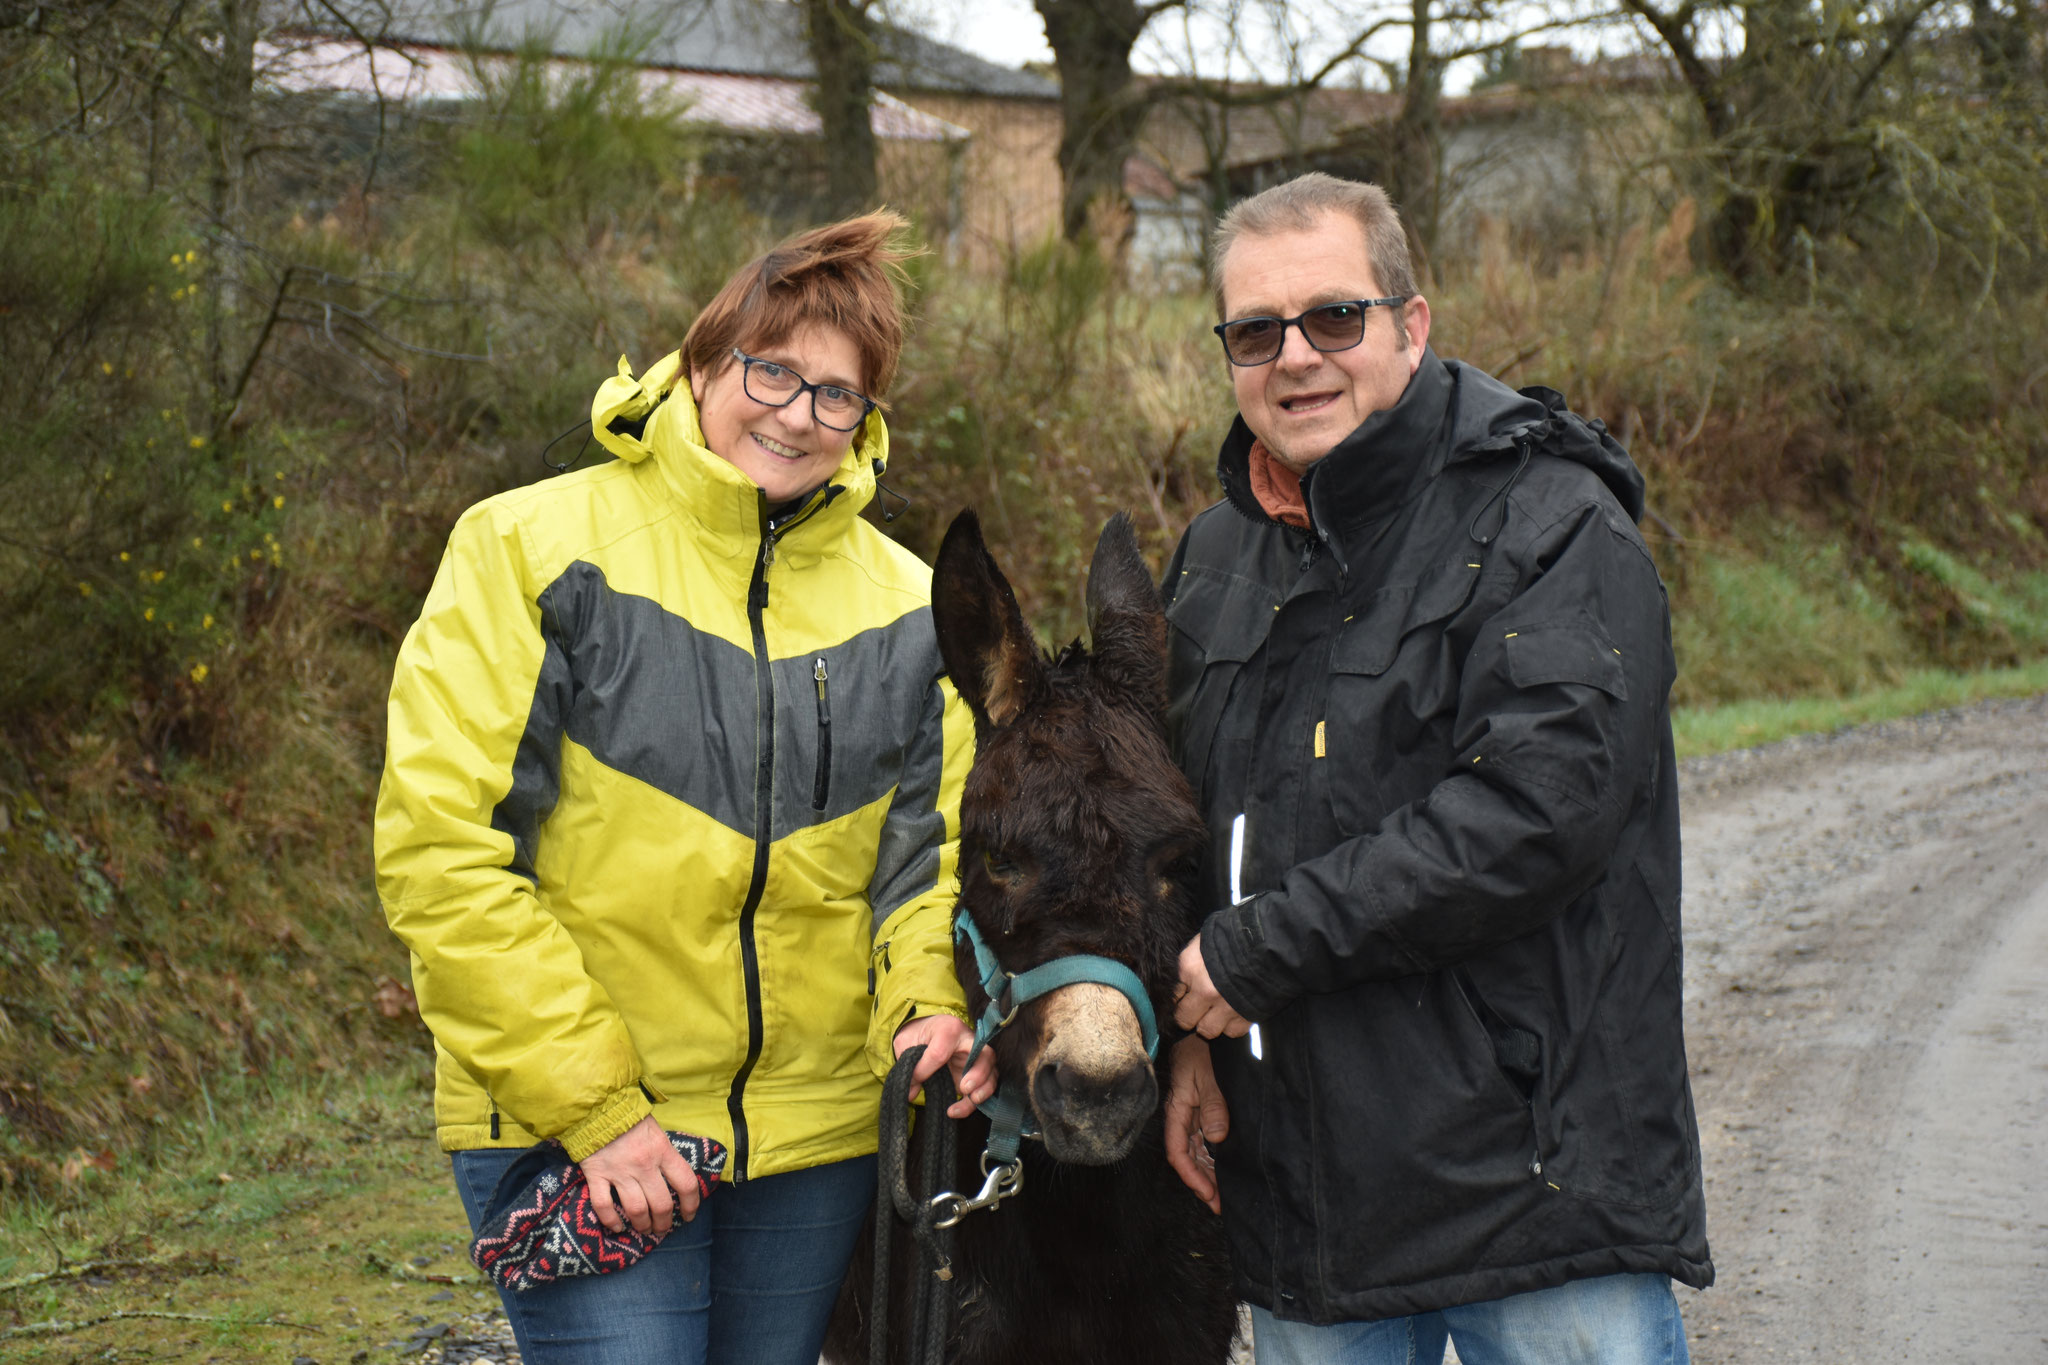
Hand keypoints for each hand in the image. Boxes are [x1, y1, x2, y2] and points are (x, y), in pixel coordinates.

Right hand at [579, 1114, 702, 1236]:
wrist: (597, 1105)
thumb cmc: (630, 1118)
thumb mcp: (656, 1131)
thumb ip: (665, 1153)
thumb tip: (675, 1177)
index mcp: (663, 1151)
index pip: (686, 1184)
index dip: (691, 1205)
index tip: (688, 1216)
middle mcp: (644, 1164)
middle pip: (661, 1204)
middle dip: (664, 1222)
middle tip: (662, 1228)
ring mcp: (620, 1171)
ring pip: (636, 1210)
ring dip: (642, 1225)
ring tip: (644, 1229)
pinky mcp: (596, 1175)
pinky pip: (604, 1206)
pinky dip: (611, 1221)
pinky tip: (617, 1228)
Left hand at [894, 1013, 996, 1119]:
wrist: (926, 1031)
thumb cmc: (918, 1034)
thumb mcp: (906, 1042)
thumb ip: (909, 1064)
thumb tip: (910, 1092)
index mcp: (949, 1029)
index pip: (940, 1051)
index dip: (926, 1069)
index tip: (914, 1079)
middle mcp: (968, 1042)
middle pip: (986, 1055)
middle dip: (979, 1074)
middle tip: (964, 1088)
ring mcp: (975, 1059)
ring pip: (992, 1073)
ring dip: (984, 1089)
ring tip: (971, 1099)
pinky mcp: (975, 1075)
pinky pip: (984, 1089)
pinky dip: (975, 1102)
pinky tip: (957, 1110)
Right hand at [1164, 1036, 1228, 1213]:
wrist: (1202, 1034)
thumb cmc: (1200, 1053)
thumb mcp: (1207, 1076)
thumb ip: (1213, 1105)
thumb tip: (1217, 1137)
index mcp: (1177, 1112)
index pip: (1178, 1153)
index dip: (1192, 1176)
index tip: (1208, 1194)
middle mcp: (1182, 1119)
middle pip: (1188, 1159)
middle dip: (1202, 1183)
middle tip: (1219, 1205)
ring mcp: (1192, 1117)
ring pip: (1197, 1154)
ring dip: (1208, 1174)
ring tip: (1223, 1195)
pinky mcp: (1202, 1113)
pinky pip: (1204, 1143)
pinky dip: (1212, 1159)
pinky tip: (1223, 1171)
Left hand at [1173, 933, 1251, 1038]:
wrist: (1273, 942)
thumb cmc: (1237, 935)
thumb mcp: (1206, 938)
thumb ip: (1192, 957)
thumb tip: (1183, 975)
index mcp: (1190, 967)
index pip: (1172, 994)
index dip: (1179, 994)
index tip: (1185, 993)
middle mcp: (1204, 990)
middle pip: (1183, 1019)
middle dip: (1189, 1015)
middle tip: (1197, 1007)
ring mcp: (1225, 1006)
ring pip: (1206, 1031)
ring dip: (1210, 1023)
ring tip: (1217, 1011)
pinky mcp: (1245, 1016)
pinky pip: (1232, 1032)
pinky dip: (1232, 1025)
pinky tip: (1235, 1012)